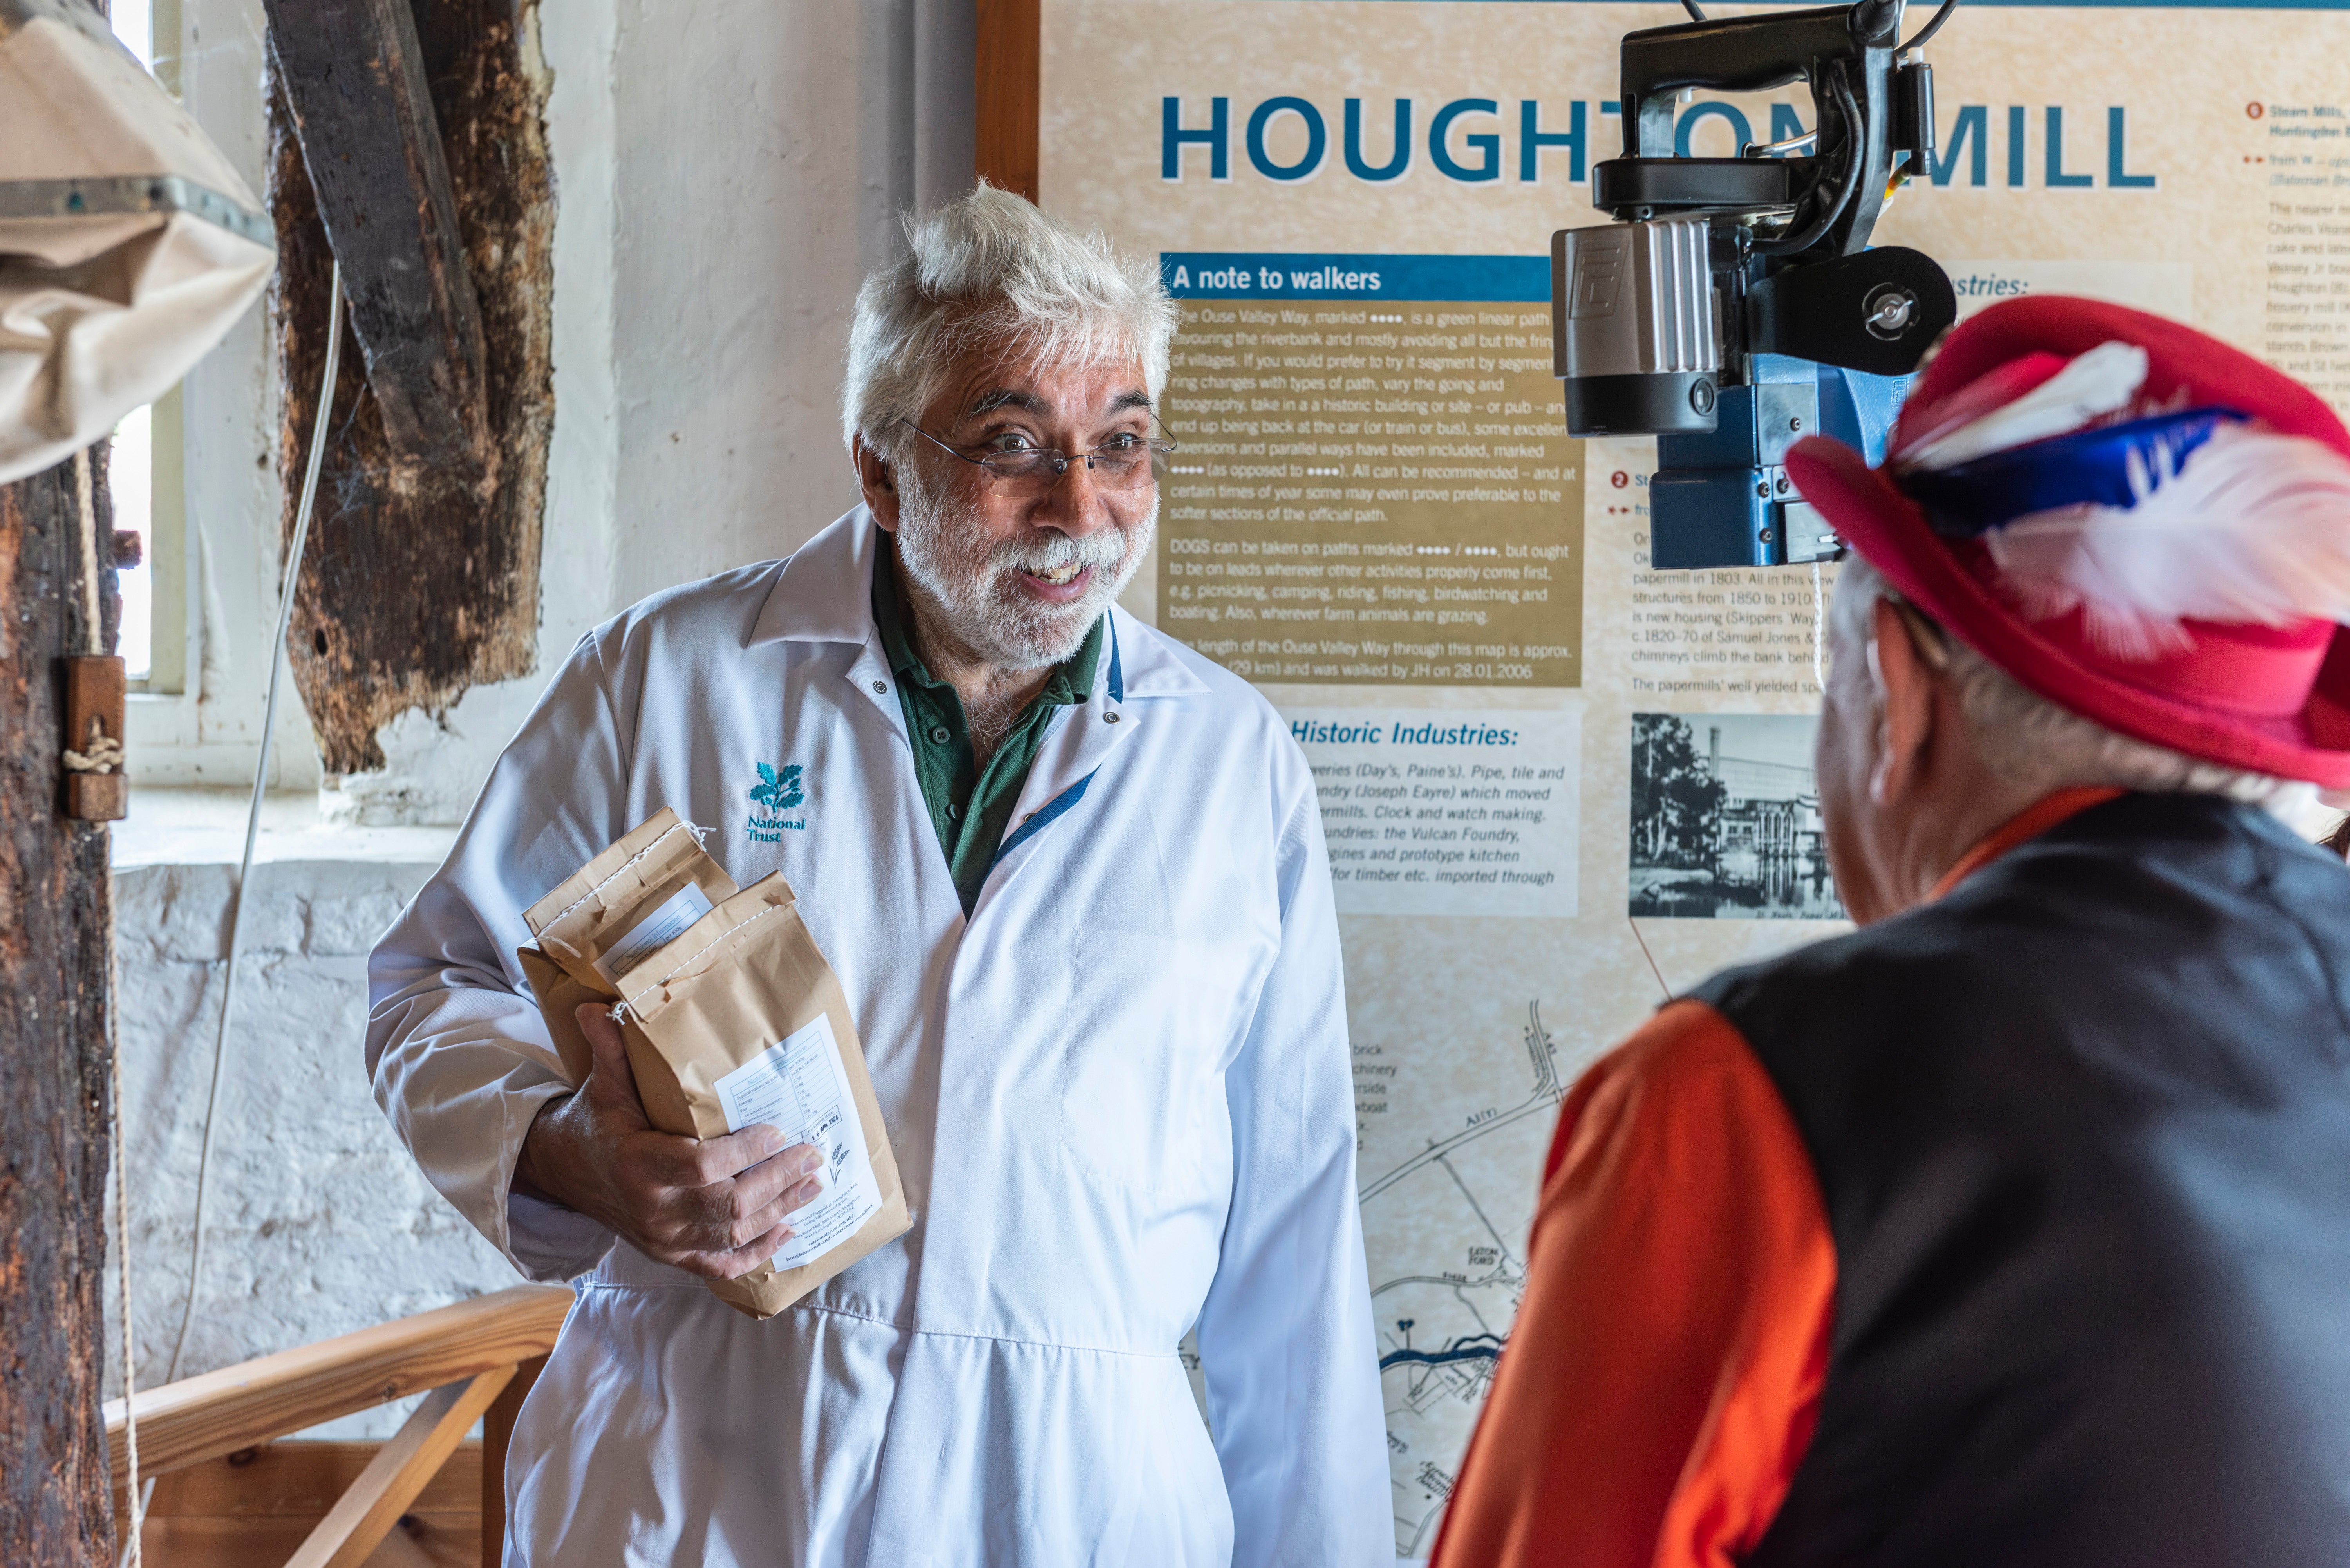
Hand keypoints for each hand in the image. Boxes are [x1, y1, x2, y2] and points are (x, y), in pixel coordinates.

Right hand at [513, 1002, 827, 1278]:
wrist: (567, 1172)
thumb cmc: (596, 1123)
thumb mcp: (603, 1085)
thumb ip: (610, 1048)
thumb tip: (598, 1005)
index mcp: (636, 1165)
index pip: (700, 1165)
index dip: (745, 1151)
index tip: (779, 1131)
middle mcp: (651, 1210)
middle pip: (728, 1205)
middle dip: (778, 1181)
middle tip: (812, 1156)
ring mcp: (663, 1240)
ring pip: (732, 1234)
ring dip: (780, 1211)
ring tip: (813, 1185)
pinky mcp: (671, 1256)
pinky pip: (720, 1265)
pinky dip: (758, 1252)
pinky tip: (787, 1231)